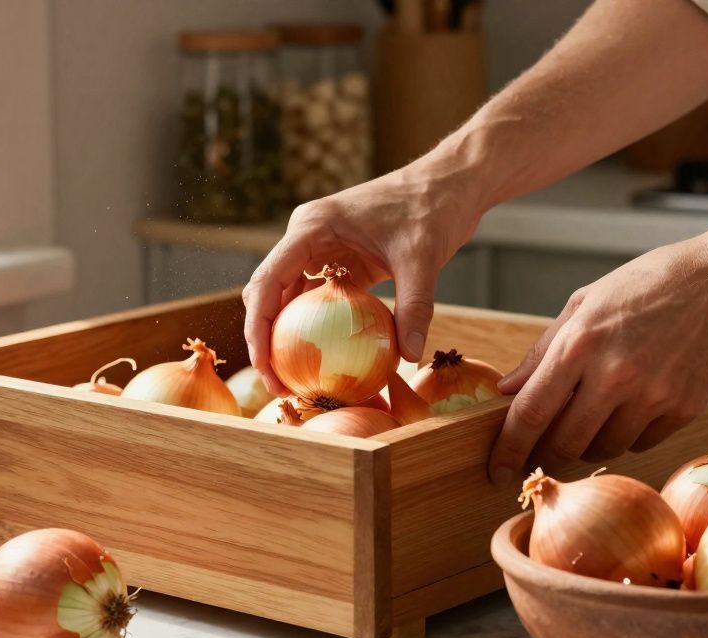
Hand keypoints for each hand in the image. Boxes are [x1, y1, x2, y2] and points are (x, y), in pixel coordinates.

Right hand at [243, 166, 479, 393]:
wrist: (449, 183)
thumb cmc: (432, 206)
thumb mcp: (423, 257)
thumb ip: (414, 305)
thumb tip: (410, 355)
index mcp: (312, 227)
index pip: (268, 280)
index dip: (257, 326)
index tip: (264, 364)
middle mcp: (307, 237)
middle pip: (268, 292)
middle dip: (265, 339)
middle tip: (279, 383)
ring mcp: (321, 249)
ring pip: (288, 298)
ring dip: (287, 336)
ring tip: (295, 379)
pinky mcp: (340, 261)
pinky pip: (318, 299)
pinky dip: (316, 327)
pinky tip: (325, 358)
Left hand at [487, 239, 707, 486]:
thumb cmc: (651, 284)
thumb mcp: (586, 303)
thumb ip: (543, 350)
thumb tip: (508, 389)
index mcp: (581, 343)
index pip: (531, 413)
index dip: (508, 448)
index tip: (496, 468)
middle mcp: (615, 375)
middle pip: (565, 442)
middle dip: (546, 453)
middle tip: (541, 451)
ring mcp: (653, 396)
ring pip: (603, 448)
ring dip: (588, 444)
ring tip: (591, 419)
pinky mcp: (684, 409)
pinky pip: (641, 443)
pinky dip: (627, 436)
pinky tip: (629, 410)